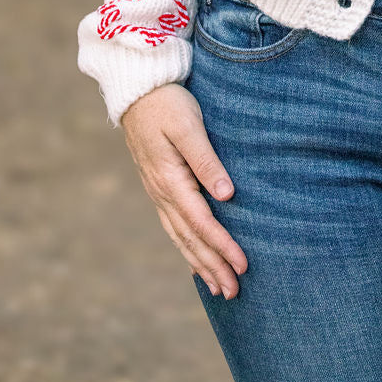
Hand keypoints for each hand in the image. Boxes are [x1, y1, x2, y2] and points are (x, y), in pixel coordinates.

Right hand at [121, 83, 247, 298]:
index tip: (243, 267)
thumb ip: (206, 160)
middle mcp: (161, 193)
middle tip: (235, 293)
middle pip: (190, 239)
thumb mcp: (188, 126)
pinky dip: (187, 247)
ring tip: (219, 288)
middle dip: (213, 266)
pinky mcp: (160, 185)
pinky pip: (174, 226)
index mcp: (170, 181)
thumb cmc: (167, 102)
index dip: (222, 246)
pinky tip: (196, 259)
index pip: (201, 223)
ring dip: (200, 263)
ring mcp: (158, 191)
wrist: (137, 88)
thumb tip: (226, 195)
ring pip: (180, 237)